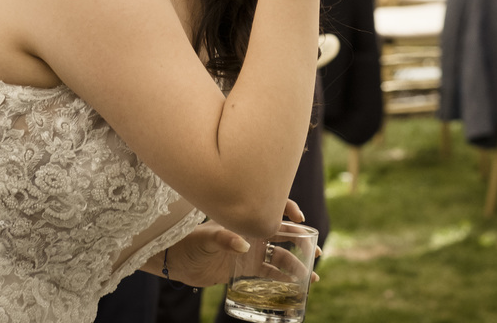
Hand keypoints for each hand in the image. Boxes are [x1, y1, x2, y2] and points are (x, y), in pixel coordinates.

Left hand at [161, 201, 320, 286]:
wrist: (178, 261)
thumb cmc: (191, 242)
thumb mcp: (207, 238)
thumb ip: (225, 239)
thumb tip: (244, 246)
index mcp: (245, 219)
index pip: (272, 208)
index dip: (289, 210)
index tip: (300, 218)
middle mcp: (252, 234)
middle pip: (283, 235)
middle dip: (303, 242)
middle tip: (318, 251)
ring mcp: (250, 252)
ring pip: (280, 257)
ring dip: (297, 266)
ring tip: (311, 277)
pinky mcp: (246, 270)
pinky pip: (269, 274)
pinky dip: (283, 280)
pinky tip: (294, 287)